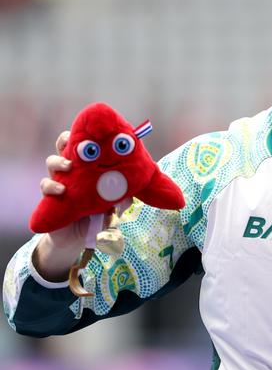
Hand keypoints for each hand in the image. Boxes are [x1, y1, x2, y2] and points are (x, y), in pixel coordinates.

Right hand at [33, 131, 130, 280]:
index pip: (85, 144)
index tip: (92, 132)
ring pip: (52, 162)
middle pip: (63, 145)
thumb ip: (122, 199)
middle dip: (66, 140)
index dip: (86, 135)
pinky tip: (61, 189)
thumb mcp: (114, 205)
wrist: (80, 237)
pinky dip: (51, 185)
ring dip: (59, 162)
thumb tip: (128, 197)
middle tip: (73, 143)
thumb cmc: (99, 214)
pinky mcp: (50, 196)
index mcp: (88, 166)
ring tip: (68, 166)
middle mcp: (72, 170)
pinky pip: (45, 185)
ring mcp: (59, 180)